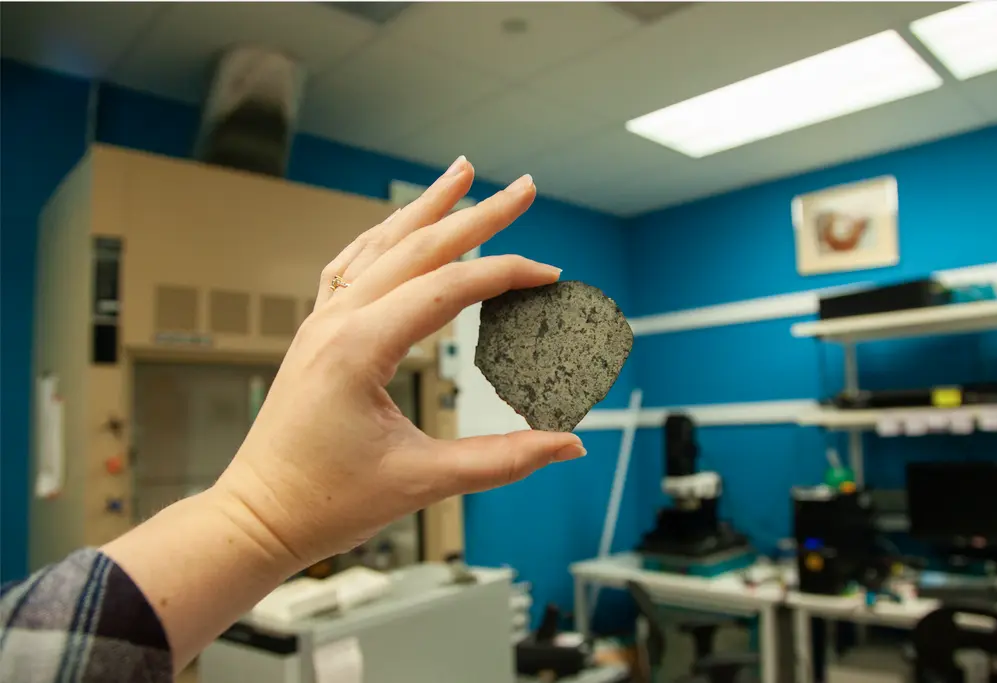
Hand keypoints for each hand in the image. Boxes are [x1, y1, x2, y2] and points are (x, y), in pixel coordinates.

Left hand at [215, 156, 586, 566]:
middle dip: (476, 213)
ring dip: (425, 208)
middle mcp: (336, 321)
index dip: (506, 275)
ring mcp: (321, 322)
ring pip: (380, 244)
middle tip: (523, 186)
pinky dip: (382, 238)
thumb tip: (569, 443)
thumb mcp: (423, 481)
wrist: (256, 517)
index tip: (550, 275)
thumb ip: (504, 459)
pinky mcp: (316, 334)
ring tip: (460, 173)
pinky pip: (350, 266)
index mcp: (359, 348)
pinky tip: (396, 226)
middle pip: (418, 247)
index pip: (449, 289)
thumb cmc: (325, 503)